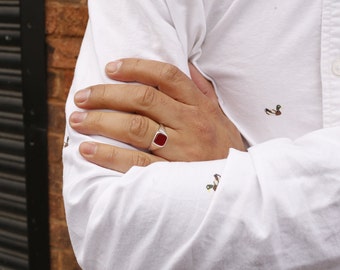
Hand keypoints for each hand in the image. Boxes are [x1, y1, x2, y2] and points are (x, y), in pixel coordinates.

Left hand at [70, 59, 244, 171]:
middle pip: (143, 99)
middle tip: (82, 96)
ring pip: (135, 127)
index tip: (110, 68)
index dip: (136, 68)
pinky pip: (136, 163)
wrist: (240, 188)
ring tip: (78, 119)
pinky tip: (88, 149)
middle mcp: (190, 123)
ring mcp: (181, 150)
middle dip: (106, 95)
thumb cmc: (224, 148)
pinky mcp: (171, 176)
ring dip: (101, 121)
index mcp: (200, 106)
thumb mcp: (220, 115)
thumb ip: (202, 89)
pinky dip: (108, 155)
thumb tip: (185, 63)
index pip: (166, 76)